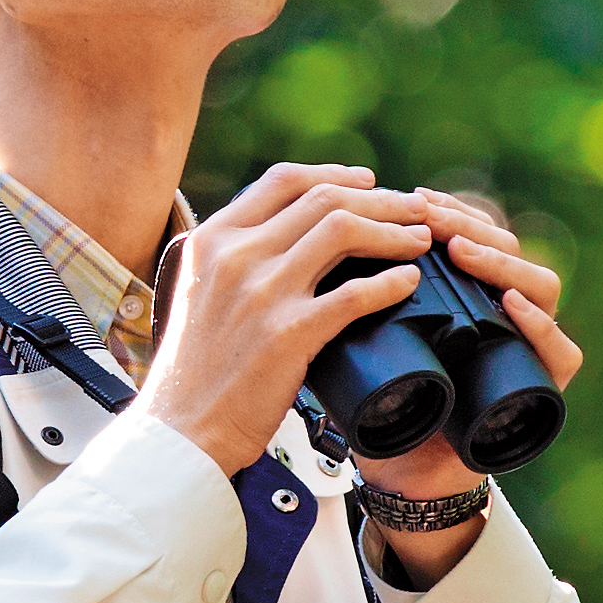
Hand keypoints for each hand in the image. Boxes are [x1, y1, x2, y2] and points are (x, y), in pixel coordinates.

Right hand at [136, 164, 452, 485]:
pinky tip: (410, 282)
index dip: (334, 174)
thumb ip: (237, 259)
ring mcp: (262, 292)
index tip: (367, 181)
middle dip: (380, 199)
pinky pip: (354, 294)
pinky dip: (391, 282)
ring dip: (393, 231)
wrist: (183, 428)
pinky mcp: (288, 333)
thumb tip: (288, 238)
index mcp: (213, 239)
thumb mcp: (201, 292)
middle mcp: (236, 256)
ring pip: (343, 230)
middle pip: (323, 200)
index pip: (283, 180)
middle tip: (413, 210)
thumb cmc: (196, 369)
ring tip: (420, 239)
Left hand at [350, 191, 580, 582]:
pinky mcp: (546, 387)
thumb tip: (306, 232)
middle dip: (468, 226)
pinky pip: (563, 351)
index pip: (476, 233)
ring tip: (460, 253)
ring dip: (502, 262)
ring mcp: (531, 346)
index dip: (448, 210)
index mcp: (470, 292)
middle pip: (508, 249)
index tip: (411, 198)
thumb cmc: (384, 401)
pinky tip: (511, 305)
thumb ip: (349, 290)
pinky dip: (542, 325)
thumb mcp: (363, 336)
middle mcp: (507, 311)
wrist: (404, 475)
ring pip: (542, 286)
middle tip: (428, 219)